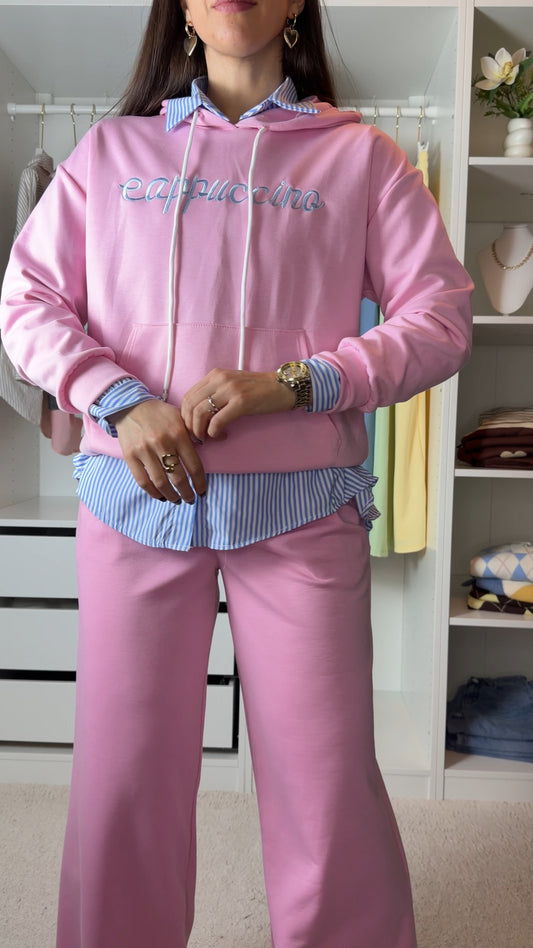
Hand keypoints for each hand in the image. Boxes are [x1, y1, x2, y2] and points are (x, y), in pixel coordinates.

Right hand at [110, 399, 206, 503]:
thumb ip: (197, 431)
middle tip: (190, 499)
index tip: (202, 492)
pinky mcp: (130, 456)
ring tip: (176, 500)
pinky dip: (152, 492)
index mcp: (178, 434)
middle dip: (186, 493)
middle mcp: (162, 443)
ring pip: (161, 482)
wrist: (130, 405)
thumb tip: (223, 437)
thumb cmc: (160, 413)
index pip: (194, 465)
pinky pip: (142, 481)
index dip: (200, 483)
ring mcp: (145, 450)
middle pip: (178, 478)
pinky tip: (160, 496)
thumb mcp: (181, 416)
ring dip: (171, 495)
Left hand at [181, 369, 295, 442]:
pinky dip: (214, 432)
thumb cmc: (258, 390)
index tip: (192, 428)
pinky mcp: (242, 402)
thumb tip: (197, 415)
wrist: (283, 387)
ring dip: (200, 431)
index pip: (187, 396)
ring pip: (200, 413)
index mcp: (215, 375)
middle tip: (198, 437)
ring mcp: (231, 389)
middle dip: (190, 426)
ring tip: (208, 438)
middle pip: (190, 405)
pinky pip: (217, 421)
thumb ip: (215, 393)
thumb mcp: (232, 385)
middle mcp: (220, 379)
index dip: (185, 416)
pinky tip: (221, 436)